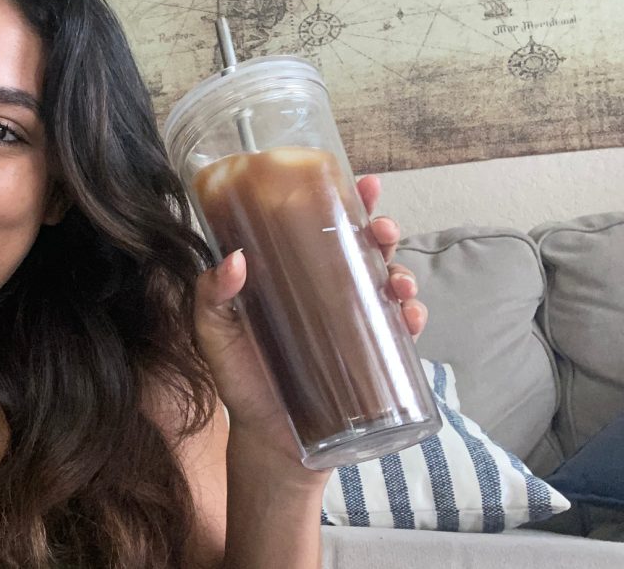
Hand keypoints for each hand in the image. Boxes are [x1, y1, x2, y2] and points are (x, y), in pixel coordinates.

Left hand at [193, 175, 427, 476]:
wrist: (269, 442)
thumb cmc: (241, 382)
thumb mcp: (215, 336)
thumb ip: (211, 299)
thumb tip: (232, 260)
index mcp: (292, 279)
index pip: (321, 229)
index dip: (345, 202)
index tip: (361, 182)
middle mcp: (328, 295)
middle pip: (364, 250)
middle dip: (382, 230)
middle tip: (381, 229)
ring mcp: (354, 326)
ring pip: (390, 284)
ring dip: (403, 272)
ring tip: (396, 279)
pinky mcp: (372, 360)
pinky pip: (402, 333)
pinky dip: (414, 318)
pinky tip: (411, 316)